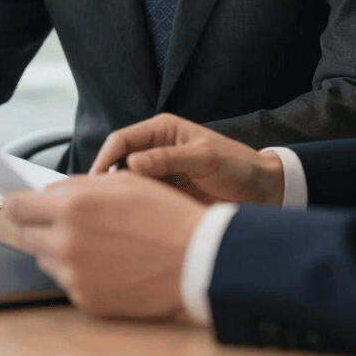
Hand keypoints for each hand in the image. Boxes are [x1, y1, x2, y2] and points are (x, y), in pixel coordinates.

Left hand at [2, 172, 204, 318]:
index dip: (15, 204)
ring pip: (44, 259)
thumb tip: (47, 193)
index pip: (16, 208)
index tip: (18, 204)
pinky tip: (107, 261)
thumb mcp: (123, 181)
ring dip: (57, 248)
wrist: (195, 259)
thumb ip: (77, 185)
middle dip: (36, 225)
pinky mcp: (85, 300)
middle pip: (23, 235)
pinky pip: (66, 281)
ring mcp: (74, 276)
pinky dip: (78, 270)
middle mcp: (65, 243)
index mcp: (72, 208)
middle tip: (60, 221)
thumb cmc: (163, 214)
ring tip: (95, 241)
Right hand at [89, 113, 283, 205]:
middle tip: (92, 206)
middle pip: (118, 162)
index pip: (121, 140)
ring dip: (117, 198)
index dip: (104, 158)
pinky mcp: (164, 195)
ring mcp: (158, 174)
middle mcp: (155, 150)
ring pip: (126, 185)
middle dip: (104, 181)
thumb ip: (169, 159)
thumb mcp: (205, 158)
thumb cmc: (237, 167)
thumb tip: (131, 165)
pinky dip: (131, 210)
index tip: (93, 183)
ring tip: (105, 219)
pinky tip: (125, 225)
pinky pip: (140, 201)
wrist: (262, 192)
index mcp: (162, 130)